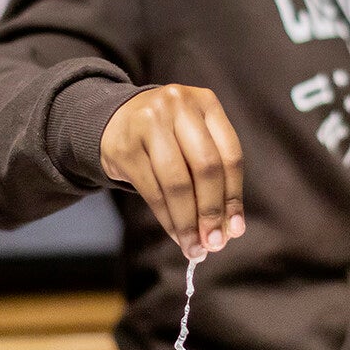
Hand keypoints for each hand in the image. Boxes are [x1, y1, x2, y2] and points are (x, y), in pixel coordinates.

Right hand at [100, 84, 245, 259]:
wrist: (114, 119)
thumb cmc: (166, 135)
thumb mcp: (194, 138)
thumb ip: (214, 175)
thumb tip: (230, 228)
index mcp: (206, 102)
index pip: (230, 154)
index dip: (234, 195)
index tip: (235, 229)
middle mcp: (178, 106)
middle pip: (206, 167)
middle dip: (211, 211)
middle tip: (214, 243)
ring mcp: (148, 123)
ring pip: (177, 183)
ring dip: (188, 222)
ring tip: (194, 246)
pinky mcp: (125, 147)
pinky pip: (153, 192)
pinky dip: (167, 219)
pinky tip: (176, 234)